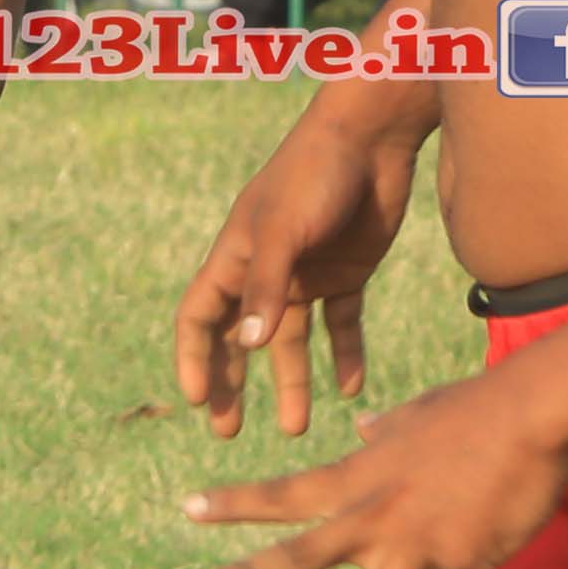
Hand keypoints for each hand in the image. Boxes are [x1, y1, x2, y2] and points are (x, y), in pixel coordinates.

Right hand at [171, 87, 422, 437]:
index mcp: (237, 256)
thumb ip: (269, 287)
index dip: (194, 357)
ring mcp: (308, 274)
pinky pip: (341, 325)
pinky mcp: (348, 273)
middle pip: (239, 338)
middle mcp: (267, 271)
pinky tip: (352, 388)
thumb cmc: (317, 173)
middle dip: (231, 384)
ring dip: (291, 383)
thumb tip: (250, 348)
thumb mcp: (285, 231)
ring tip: (295, 428)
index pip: (200, 316)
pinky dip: (345, 355)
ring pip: (291, 342)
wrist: (373, 137)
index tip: (197, 400)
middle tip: (228, 431)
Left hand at [185, 369, 567, 568]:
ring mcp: (418, 546)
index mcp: (361, 479)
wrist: (531, 416)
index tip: (188, 509)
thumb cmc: (477, 407)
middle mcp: (377, 516)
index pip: (286, 494)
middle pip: (303, 553)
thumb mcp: (417, 414)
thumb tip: (363, 428)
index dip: (236, 502)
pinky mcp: (466, 566)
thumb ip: (384, 429)